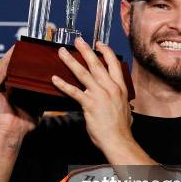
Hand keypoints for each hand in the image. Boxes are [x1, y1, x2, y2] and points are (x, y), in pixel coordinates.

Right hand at [0, 46, 39, 139]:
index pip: (15, 66)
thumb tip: (58, 81)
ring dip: (12, 55)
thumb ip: (41, 91)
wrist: (13, 134)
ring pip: (3, 65)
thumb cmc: (24, 121)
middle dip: (18, 53)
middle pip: (8, 63)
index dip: (23, 56)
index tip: (34, 47)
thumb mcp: (36, 102)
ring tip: (22, 45)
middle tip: (29, 42)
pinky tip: (14, 57)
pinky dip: (6, 64)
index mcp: (8, 85)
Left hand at [52, 38, 132, 152]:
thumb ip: (119, 100)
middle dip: (86, 50)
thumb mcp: (125, 109)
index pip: (114, 64)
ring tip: (62, 52)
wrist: (119, 140)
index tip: (99, 44)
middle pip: (97, 64)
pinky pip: (73, 91)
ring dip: (71, 61)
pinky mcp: (89, 104)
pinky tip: (54, 79)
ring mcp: (100, 95)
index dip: (106, 52)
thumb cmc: (121, 129)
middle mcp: (111, 88)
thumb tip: (118, 99)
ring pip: (83, 73)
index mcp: (120, 88)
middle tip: (78, 40)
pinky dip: (63, 84)